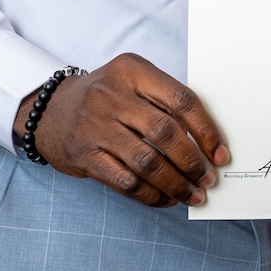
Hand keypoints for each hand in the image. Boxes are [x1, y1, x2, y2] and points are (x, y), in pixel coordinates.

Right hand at [14, 52, 229, 207]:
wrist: (50, 110)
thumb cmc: (105, 97)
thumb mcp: (132, 82)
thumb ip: (164, 101)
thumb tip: (207, 142)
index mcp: (132, 70)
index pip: (181, 100)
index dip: (206, 131)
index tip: (220, 154)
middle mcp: (112, 95)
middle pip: (165, 133)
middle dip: (193, 161)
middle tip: (208, 179)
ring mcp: (95, 126)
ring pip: (146, 162)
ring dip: (175, 183)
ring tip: (192, 194)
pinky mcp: (84, 155)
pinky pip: (125, 181)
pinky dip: (150, 195)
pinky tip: (165, 199)